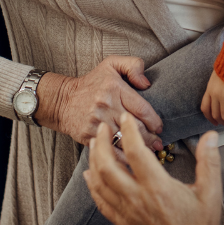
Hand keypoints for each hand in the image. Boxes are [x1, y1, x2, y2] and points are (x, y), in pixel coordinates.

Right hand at [35, 56, 163, 149]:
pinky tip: (131, 160)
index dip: (154, 120)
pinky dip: (122, 157)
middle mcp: (106, 105)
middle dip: (150, 137)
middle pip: (135, 127)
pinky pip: (110, 150)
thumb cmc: (92, 82)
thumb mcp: (112, 64)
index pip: (141, 108)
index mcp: (115, 87)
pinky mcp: (89, 136)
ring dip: (139, 148)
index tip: (159, 127)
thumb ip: (133, 66)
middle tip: (158, 142)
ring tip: (150, 151)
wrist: (63, 100)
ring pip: (124, 140)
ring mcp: (97, 122)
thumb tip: (146, 83)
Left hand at [85, 116, 221, 224]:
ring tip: (95, 144)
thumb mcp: (210, 192)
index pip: (136, 152)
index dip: (129, 131)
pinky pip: (100, 202)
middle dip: (102, 143)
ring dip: (94, 160)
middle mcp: (137, 198)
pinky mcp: (122, 222)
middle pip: (108, 166)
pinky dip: (92, 185)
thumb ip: (209, 161)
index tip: (126, 118)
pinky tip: (89, 175)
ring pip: (100, 183)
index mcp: (157, 187)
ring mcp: (127, 212)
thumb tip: (211, 136)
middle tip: (103, 127)